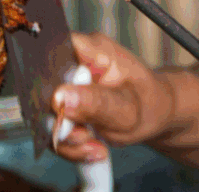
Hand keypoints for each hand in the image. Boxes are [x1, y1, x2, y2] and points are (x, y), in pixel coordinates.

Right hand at [51, 32, 174, 163]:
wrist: (154, 115)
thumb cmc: (149, 103)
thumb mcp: (129, 108)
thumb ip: (96, 103)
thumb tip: (60, 97)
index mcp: (92, 50)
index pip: (53, 52)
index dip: (47, 81)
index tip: (60, 109)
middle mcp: (75, 64)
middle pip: (44, 89)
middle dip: (60, 122)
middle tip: (84, 137)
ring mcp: (68, 86)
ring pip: (46, 115)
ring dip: (68, 140)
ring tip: (94, 146)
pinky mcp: (65, 106)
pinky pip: (54, 129)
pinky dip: (71, 146)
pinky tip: (92, 148)